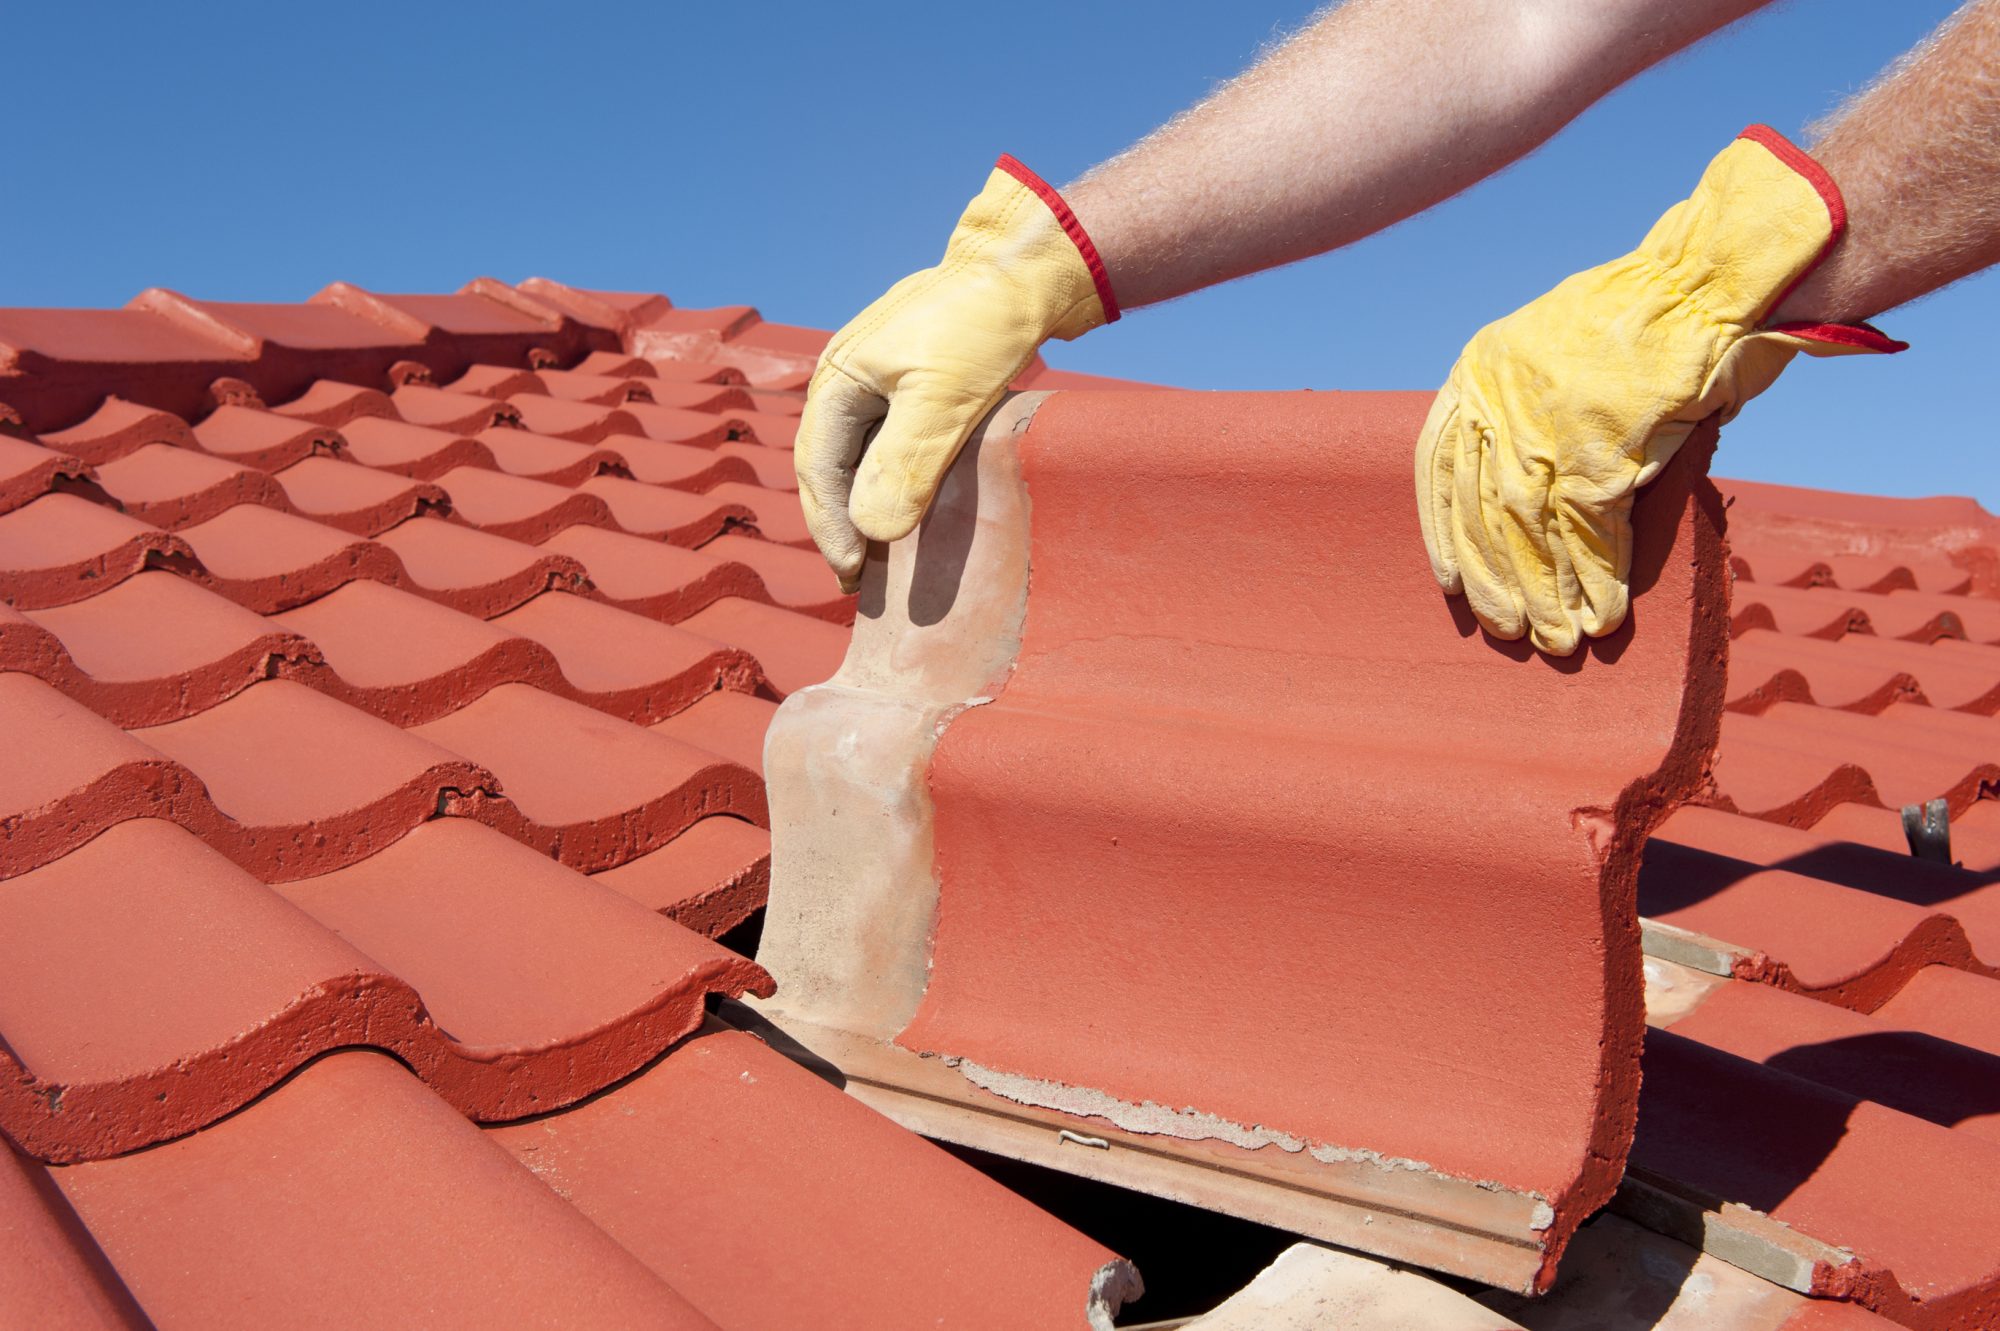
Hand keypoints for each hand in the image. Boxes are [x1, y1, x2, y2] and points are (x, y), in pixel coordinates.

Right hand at [795, 157, 1117, 591]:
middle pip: (830, 465)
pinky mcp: (914, 381)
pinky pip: (888, 440)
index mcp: (838, 379)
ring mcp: (880, 378)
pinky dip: (892, 479)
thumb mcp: (943, 399)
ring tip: (880, 555)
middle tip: (858, 578)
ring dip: (864, 505)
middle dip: (840, 523)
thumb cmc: (982, 327)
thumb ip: (903, 463)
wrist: (1028, 270)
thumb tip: (871, 532)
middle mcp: (848, 378)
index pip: (818, 469)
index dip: (831, 526)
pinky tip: (910, 506)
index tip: (854, 572)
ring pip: (858, 454)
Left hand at [1415, 126, 1903, 655]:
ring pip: (1529, 529)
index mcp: (1481, 369)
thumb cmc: (1643, 325)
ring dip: (1544, 592)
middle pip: (1482, 507)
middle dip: (1495, 576)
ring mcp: (1550, 422)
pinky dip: (1597, 580)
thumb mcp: (1552, 357)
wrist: (1710, 282)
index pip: (1439, 467)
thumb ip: (1524, 418)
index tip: (1450, 582)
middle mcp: (1503, 396)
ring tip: (1554, 640)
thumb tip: (1516, 502)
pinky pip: (1590, 530)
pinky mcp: (1604, 446)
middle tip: (1505, 629)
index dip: (1443, 532)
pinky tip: (1601, 617)